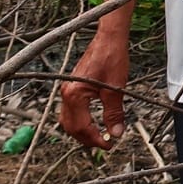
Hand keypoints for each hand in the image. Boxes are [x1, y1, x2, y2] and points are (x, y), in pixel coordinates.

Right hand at [58, 33, 128, 149]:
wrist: (109, 38)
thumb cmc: (112, 56)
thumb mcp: (116, 89)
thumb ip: (114, 114)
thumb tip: (116, 133)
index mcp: (74, 95)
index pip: (81, 127)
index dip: (95, 140)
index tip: (108, 145)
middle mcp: (67, 93)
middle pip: (71, 127)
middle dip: (86, 138)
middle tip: (103, 144)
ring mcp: (68, 90)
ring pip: (68, 120)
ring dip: (82, 131)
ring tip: (98, 137)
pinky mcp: (72, 86)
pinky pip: (71, 111)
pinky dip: (80, 120)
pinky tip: (92, 122)